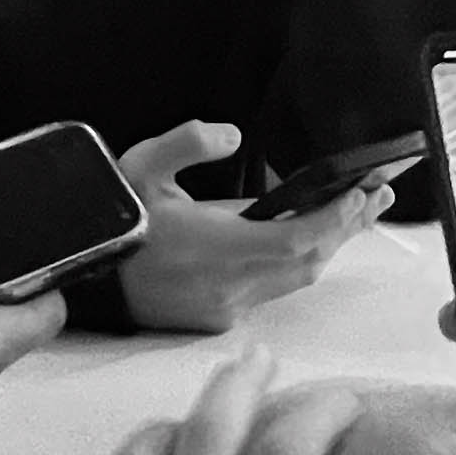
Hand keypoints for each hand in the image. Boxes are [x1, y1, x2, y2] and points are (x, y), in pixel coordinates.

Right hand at [115, 120, 380, 332]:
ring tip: (357, 211)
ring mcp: (226, 308)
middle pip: (309, 261)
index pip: (300, 237)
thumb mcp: (141, 167)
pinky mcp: (217, 320)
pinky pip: (272, 290)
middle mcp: (231, 286)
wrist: (76, 282)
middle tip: (379, 193)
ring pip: (295, 279)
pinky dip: (296, 262)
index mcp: (218, 248)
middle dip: (347, 227)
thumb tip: (232, 134)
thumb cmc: (110, 223)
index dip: (338, 216)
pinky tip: (304, 238)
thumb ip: (188, 142)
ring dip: (327, 245)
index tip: (364, 189)